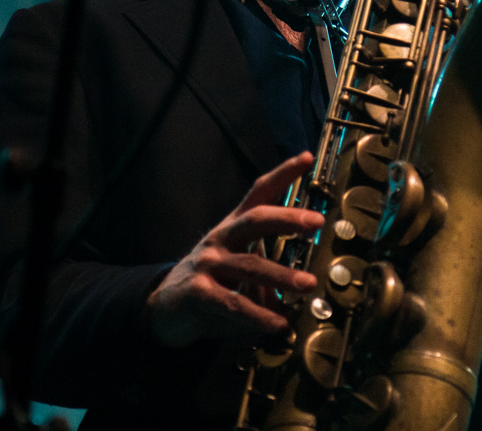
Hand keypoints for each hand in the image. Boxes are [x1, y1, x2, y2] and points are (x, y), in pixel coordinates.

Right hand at [145, 152, 323, 347]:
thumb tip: (311, 276)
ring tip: (308, 284)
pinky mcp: (199, 292)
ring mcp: (208, 264)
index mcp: (234, 226)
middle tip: (315, 222)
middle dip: (286, 218)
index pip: (258, 192)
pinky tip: (278, 324)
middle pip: (254, 220)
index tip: (306, 158)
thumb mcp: (239, 263)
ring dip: (281, 275)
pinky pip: (233, 304)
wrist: (165, 307)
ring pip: (249, 266)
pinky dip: (259, 315)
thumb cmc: (212, 280)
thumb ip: (270, 265)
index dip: (282, 174)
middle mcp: (221, 238)